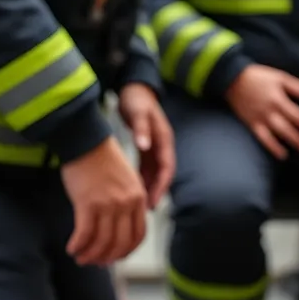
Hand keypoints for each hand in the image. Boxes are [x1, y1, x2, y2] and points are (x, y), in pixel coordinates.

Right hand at [60, 137, 147, 266]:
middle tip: (96, 263)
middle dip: (108, 257)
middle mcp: (126, 204)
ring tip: (81, 258)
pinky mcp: (88, 203)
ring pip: (102, 241)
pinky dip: (78, 245)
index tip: (116, 257)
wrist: (85, 141)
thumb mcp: (127, 180)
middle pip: (120, 242)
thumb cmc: (102, 159)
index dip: (126, 251)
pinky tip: (71, 249)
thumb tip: (122, 225)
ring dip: (91, 255)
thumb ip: (129, 201)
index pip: (138, 235)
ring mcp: (108, 204)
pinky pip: (84, 233)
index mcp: (139, 198)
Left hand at [118, 83, 174, 208]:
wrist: (134, 89)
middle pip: (162, 175)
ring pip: (153, 173)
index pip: (167, 168)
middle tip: (147, 210)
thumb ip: (142, 129)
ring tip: (139, 205)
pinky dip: (140, 179)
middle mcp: (162, 146)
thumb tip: (144, 146)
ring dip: (148, 188)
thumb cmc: (137, 100)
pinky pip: (145, 167)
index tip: (153, 200)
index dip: (161, 186)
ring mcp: (154, 147)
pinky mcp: (146, 146)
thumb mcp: (139, 113)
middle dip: (156, 192)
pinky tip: (132, 189)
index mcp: (164, 140)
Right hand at [225, 65, 298, 159]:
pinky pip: (263, 138)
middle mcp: (270, 110)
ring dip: (290, 142)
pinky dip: (273, 147)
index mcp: (278, 99)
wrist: (232, 79)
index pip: (297, 114)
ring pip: (277, 133)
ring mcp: (260, 118)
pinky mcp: (252, 124)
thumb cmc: (259, 77)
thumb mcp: (280, 77)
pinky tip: (282, 155)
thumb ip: (298, 87)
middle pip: (288, 126)